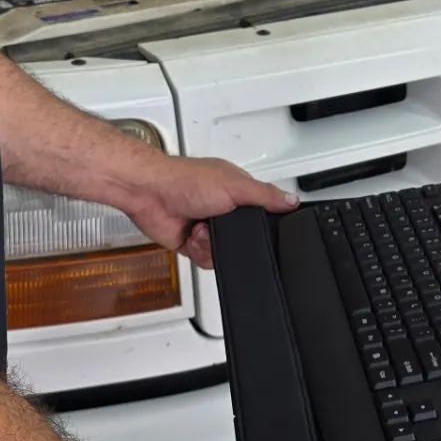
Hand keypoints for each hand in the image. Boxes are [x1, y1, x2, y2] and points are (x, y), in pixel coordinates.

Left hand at [124, 156, 295, 268]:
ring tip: (203, 230)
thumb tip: (291, 200)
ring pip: (226, 252)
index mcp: (237, 190)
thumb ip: (264, 195)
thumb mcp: (234, 185)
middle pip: (245, 237)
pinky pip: (207, 259)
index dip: (264, 223)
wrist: (149, 194)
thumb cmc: (185, 180)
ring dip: (212, 244)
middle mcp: (223, 208)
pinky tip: (193, 237)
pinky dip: (199, 251)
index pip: (262, 211)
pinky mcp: (192, 242)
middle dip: (235, 238)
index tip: (261, 228)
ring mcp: (207, 226)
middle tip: (226, 228)